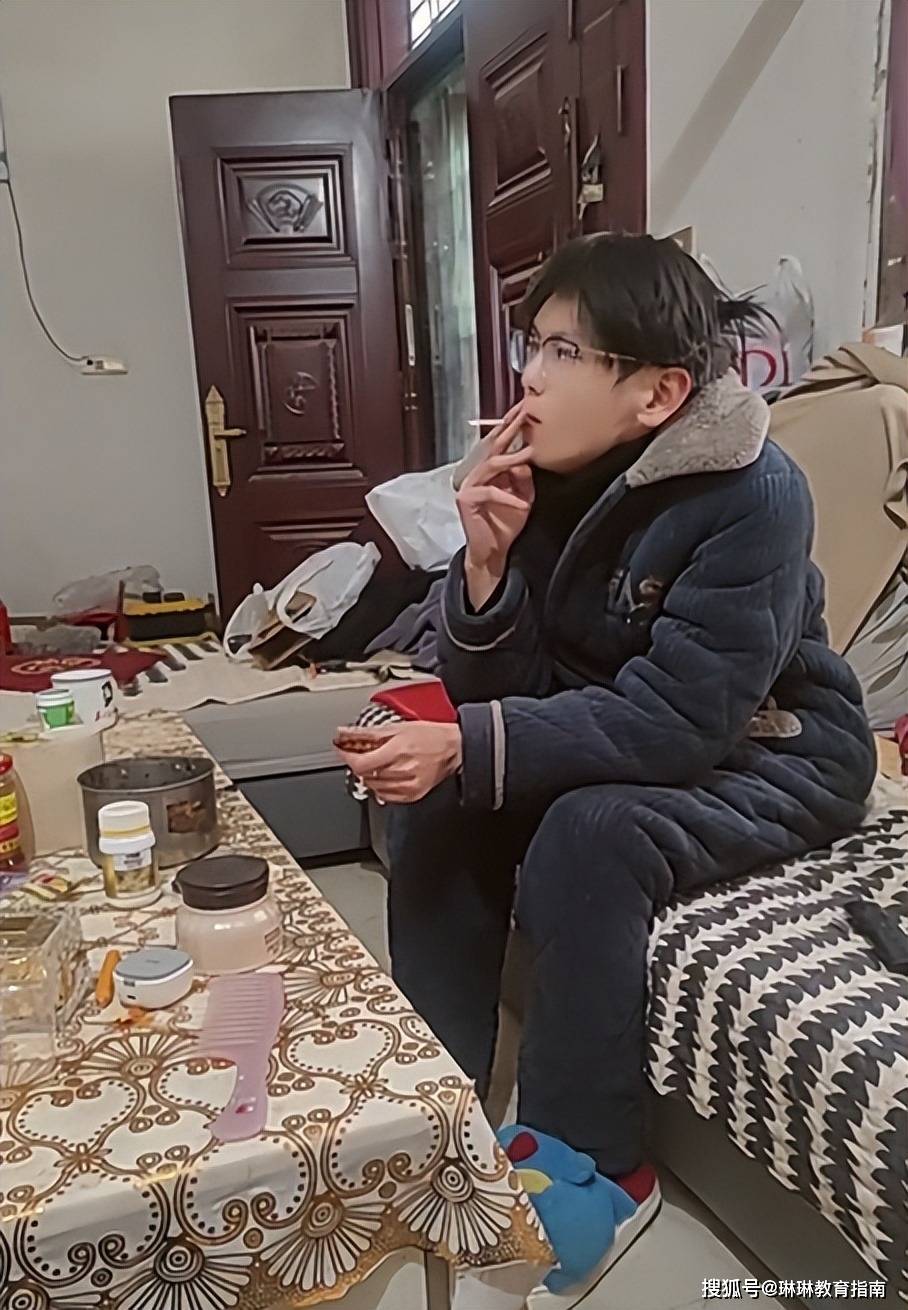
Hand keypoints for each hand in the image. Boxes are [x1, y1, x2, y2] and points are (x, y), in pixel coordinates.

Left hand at [335, 721, 462, 804]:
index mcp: (397, 751)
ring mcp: (408, 786)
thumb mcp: (396, 728)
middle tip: (362, 753)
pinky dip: (380, 786)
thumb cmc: (428, 736)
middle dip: (359, 764)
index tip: (342, 751)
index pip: (360, 764)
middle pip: (365, 775)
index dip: (347, 758)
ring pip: (373, 787)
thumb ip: (366, 733)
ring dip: (369, 775)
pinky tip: (386, 775)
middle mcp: (402, 771)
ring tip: (378, 763)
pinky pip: (386, 796)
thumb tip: (344, 733)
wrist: (452, 749)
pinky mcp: (412, 795)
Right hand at [457, 406, 534, 605]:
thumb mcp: (523, 496)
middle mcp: (477, 472)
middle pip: (494, 445)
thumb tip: (526, 460)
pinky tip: (522, 503)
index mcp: (490, 469)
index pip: (502, 442)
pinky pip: (489, 492)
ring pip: (491, 465)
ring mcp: (469, 485)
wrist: (492, 551)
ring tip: (529, 454)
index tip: (528, 409)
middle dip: (510, 429)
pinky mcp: (466, 500)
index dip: (513, 425)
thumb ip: (524, 478)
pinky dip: (507, 496)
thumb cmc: (506, 524)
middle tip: (525, 414)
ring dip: (511, 459)